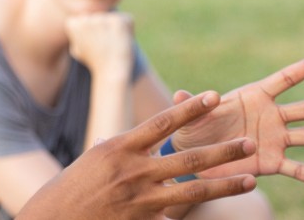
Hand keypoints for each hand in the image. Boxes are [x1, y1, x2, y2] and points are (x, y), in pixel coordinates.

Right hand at [18, 91, 257, 219]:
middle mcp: (132, 170)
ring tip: (250, 179)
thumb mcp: (93, 160)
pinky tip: (219, 210)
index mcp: (119, 147)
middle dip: (223, 150)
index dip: (191, 109)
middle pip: (188, 157)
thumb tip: (126, 138)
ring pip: (192, 189)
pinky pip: (175, 215)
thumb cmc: (71, 188)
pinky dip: (193, 212)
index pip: (163, 122)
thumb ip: (117, 149)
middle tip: (249, 143)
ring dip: (225, 184)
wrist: (54, 219)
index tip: (215, 96)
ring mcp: (140, 198)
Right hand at [66, 12, 135, 77]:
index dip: (91, 31)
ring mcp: (103, 18)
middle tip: (104, 44)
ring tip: (113, 44)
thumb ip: (77, 34)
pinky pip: (126, 19)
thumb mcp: (78, 49)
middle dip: (104, 27)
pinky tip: (122, 41)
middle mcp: (86, 18)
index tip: (92, 43)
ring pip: (113, 17)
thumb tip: (81, 19)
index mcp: (74, 23)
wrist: (111, 71)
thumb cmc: (94, 62)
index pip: (85, 17)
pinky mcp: (118, 20)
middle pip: (99, 15)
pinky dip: (128, 29)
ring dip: (116, 28)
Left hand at [171, 51, 303, 188]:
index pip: (286, 79)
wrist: (194, 156)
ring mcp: (275, 139)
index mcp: (255, 96)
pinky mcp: (271, 162)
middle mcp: (271, 116)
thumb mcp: (190, 115)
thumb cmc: (193, 127)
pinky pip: (298, 169)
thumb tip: (183, 94)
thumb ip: (192, 105)